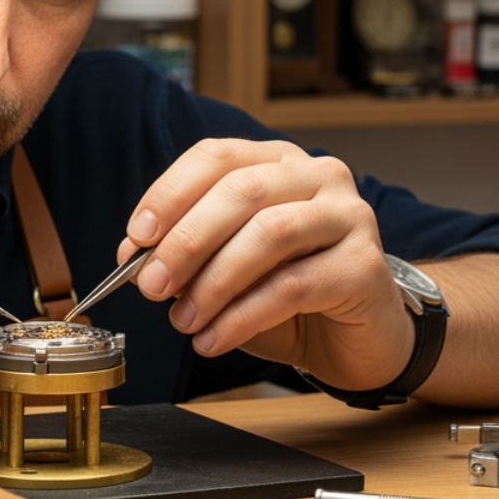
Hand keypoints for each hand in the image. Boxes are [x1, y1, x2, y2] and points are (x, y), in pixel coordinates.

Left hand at [119, 139, 413, 390]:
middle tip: (151, 285)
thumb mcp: (226, 269)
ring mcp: (349, 216)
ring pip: (269, 233)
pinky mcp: (364, 265)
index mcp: (278, 162)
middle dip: (186, 241)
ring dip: (213, 282)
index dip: (170, 193)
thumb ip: (186, 254)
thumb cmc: (289, 299)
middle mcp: (319, 176)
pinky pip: (292, 286)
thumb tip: (134, 254)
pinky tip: (214, 339)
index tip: (137, 237)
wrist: (355, 342)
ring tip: (183, 321)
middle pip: (241, 190)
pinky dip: (241, 316)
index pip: (216, 157)